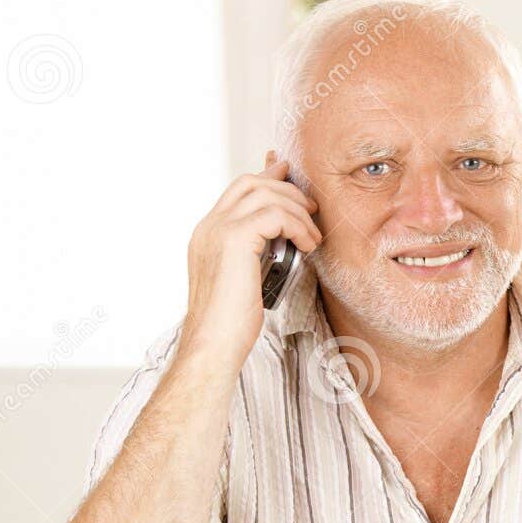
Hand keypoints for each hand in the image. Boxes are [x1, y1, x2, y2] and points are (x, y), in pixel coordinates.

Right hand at [181, 153, 320, 368]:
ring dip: (298, 210)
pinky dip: (297, 225)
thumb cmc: (232, 324)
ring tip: (313, 236)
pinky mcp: (233, 239)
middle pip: (251, 182)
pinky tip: (308, 245)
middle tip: (313, 209)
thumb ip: (257, 255)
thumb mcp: (246, 280)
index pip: (238, 191)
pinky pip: (273, 214)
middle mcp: (209, 226)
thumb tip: (282, 244)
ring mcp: (218, 230)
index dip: (268, 178)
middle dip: (288, 190)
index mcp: (209, 234)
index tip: (292, 178)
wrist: (213, 344)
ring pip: (264, 193)